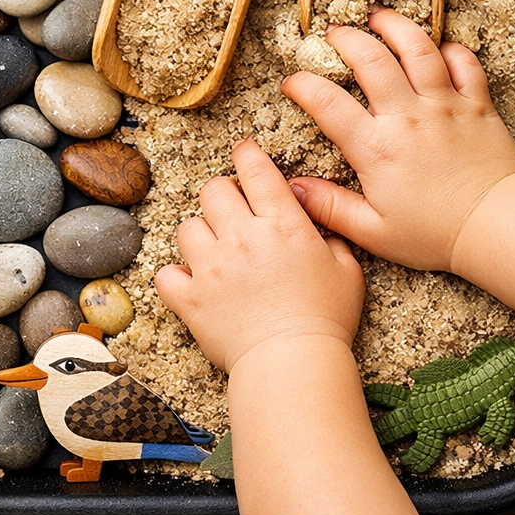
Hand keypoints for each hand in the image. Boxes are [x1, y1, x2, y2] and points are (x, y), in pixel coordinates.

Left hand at [155, 139, 362, 374]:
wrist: (295, 364)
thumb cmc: (326, 319)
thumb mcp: (347, 271)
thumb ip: (330, 240)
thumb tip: (316, 228)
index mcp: (282, 225)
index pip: (256, 171)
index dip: (247, 153)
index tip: (243, 151)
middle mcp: (241, 237)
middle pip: (213, 190)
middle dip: (222, 195)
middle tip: (232, 212)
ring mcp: (211, 267)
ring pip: (187, 227)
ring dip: (200, 235)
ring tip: (215, 253)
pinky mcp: (191, 297)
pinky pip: (166, 274)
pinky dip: (175, 277)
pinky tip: (191, 283)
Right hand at [282, 8, 514, 271]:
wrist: (497, 229)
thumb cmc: (435, 235)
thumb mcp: (373, 231)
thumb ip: (330, 207)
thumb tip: (292, 189)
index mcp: (376, 148)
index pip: (327, 102)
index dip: (301, 85)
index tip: (292, 83)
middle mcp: (407, 118)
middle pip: (371, 59)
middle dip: (346, 38)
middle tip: (334, 34)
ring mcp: (444, 107)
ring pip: (417, 49)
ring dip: (394, 27)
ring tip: (378, 18)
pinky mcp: (477, 106)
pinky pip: (465, 63)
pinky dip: (451, 51)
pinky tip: (437, 49)